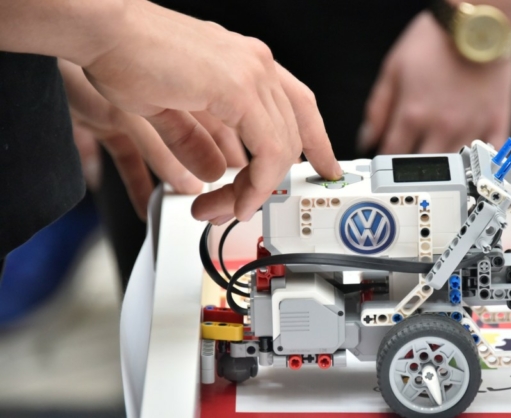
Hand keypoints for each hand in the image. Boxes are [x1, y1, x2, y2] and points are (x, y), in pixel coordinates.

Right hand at [80, 1, 341, 222]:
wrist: (101, 32)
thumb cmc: (124, 57)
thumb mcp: (169, 109)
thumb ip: (197, 139)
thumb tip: (216, 170)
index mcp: (248, 63)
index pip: (301, 107)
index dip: (318, 143)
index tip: (326, 169)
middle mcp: (257, 65)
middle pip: (291, 136)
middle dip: (267, 182)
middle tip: (238, 208)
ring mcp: (253, 73)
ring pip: (282, 148)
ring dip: (255, 189)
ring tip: (226, 209)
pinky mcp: (240, 87)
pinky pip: (267, 150)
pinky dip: (256, 183)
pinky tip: (236, 199)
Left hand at [360, 11, 510, 154]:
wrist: (475, 23)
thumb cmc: (435, 40)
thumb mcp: (393, 68)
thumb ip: (377, 109)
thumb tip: (367, 139)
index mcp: (413, 115)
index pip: (391, 155)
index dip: (383, 164)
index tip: (382, 167)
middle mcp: (442, 127)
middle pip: (421, 169)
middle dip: (411, 172)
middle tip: (408, 169)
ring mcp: (471, 128)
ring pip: (454, 168)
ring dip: (442, 169)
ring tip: (436, 166)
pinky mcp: (496, 122)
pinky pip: (489, 156)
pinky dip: (479, 164)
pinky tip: (471, 162)